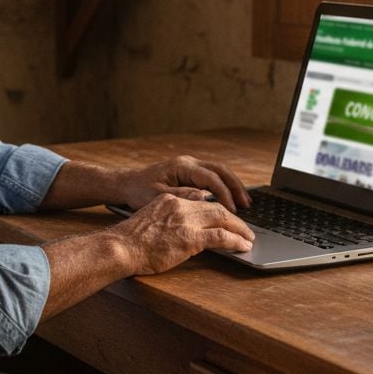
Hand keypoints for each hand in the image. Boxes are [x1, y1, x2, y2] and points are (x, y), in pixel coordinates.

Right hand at [114, 194, 254, 275]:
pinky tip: (243, 246)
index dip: (217, 209)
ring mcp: (186, 221)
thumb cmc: (130, 241)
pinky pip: (221, 236)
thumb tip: (181, 227)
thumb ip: (168, 218)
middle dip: (234, 218)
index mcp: (169, 199)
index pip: (201, 199)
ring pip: (223, 218)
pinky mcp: (190, 238)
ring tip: (249, 238)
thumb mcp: (150, 220)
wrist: (120, 248)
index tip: (226, 216)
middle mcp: (180, 205)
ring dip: (240, 229)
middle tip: (245, 228)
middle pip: (216, 207)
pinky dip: (236, 241)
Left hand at [116, 155, 252, 211]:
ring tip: (244, 203)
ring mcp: (190, 166)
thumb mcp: (157, 196)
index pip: (211, 178)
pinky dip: (224, 187)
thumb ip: (181, 196)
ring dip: (233, 186)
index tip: (232, 211)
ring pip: (219, 172)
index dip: (224, 194)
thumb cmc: (138, 191)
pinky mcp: (189, 173)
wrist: (126, 184)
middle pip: (221, 170)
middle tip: (247, 205)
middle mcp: (188, 163)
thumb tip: (204, 198)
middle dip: (236, 187)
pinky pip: (212, 177)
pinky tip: (230, 200)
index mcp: (182, 167)